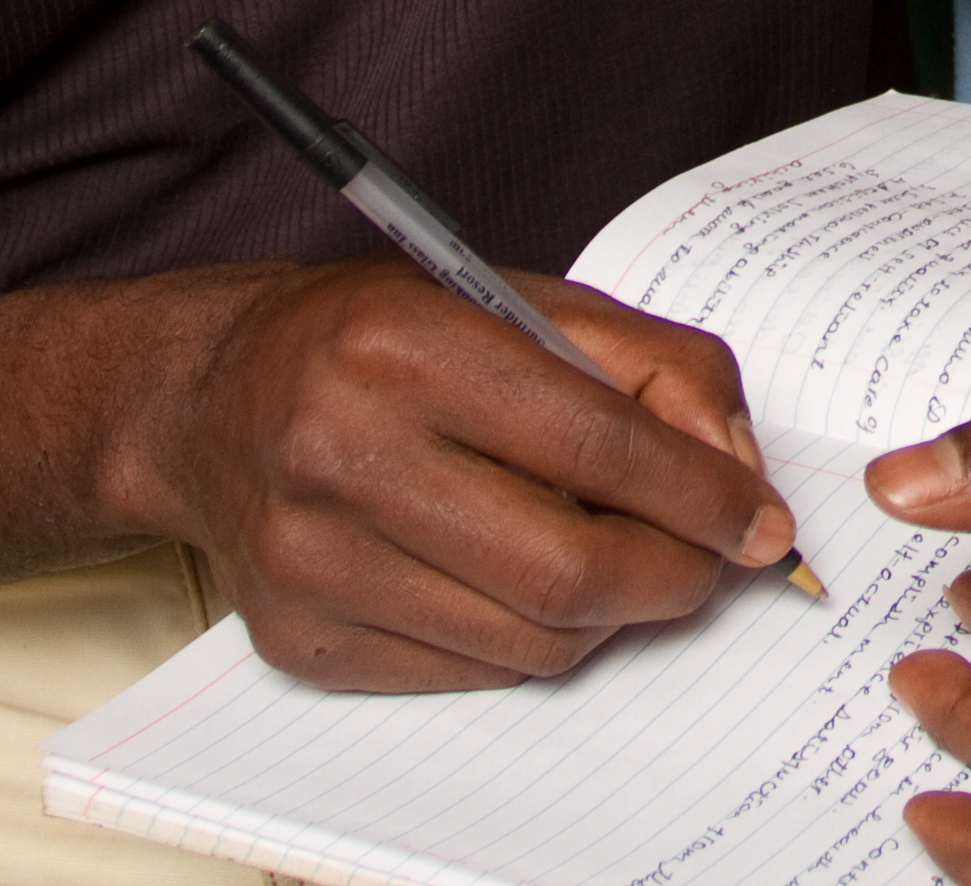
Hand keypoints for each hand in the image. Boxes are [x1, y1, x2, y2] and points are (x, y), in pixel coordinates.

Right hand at [120, 259, 791, 690]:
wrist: (207, 399)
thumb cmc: (379, 338)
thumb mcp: (520, 300)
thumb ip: (651, 365)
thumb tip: (737, 465)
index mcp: (400, 346)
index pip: (596, 446)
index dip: (704, 495)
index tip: (764, 522)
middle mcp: (340, 454)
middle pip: (566, 567)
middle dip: (675, 577)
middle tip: (715, 562)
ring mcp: (310, 559)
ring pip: (528, 638)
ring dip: (612, 614)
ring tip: (627, 562)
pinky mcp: (299, 637)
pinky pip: (470, 670)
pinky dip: (534, 638)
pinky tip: (534, 584)